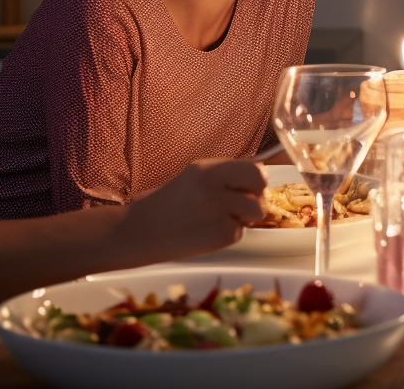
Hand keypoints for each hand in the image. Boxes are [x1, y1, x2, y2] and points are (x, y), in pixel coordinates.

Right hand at [120, 158, 267, 261]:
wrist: (141, 231)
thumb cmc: (171, 203)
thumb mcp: (195, 176)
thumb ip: (227, 173)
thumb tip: (261, 171)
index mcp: (209, 169)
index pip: (256, 168)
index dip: (255, 180)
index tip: (246, 187)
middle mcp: (215, 186)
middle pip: (262, 186)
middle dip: (256, 196)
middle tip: (238, 204)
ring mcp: (219, 210)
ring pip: (257, 211)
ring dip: (244, 217)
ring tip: (219, 219)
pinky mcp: (221, 234)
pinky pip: (240, 233)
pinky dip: (228, 235)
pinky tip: (206, 232)